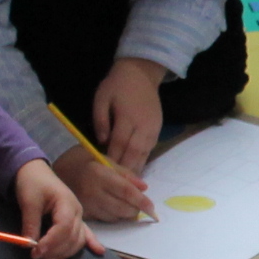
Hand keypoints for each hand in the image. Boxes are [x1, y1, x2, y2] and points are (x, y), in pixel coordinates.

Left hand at [10, 160, 96, 258]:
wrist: (35, 171)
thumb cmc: (32, 183)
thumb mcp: (28, 201)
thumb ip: (31, 224)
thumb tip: (29, 245)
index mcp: (67, 203)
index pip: (64, 227)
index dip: (51, 242)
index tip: (35, 252)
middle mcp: (77, 212)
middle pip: (72, 237)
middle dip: (55, 250)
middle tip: (36, 257)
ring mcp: (78, 216)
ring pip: (77, 240)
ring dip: (64, 253)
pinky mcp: (75, 220)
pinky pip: (85, 234)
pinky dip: (91, 243)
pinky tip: (99, 252)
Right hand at [58, 144, 154, 224]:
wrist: (57, 170)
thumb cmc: (83, 160)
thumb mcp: (104, 159)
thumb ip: (125, 173)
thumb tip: (144, 188)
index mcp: (100, 175)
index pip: (126, 192)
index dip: (142, 201)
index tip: (153, 209)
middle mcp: (93, 192)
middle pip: (122, 208)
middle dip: (136, 209)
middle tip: (142, 205)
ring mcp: (87, 205)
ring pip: (115, 217)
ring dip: (126, 214)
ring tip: (129, 205)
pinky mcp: (83, 213)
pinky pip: (105, 220)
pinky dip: (115, 216)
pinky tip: (115, 208)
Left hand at [93, 57, 165, 173]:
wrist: (140, 73)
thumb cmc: (117, 85)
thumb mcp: (101, 98)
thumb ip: (100, 120)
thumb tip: (101, 142)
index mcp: (127, 116)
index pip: (119, 142)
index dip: (112, 158)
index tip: (104, 172)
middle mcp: (142, 125)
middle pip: (134, 151)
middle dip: (125, 168)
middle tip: (116, 185)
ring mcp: (152, 127)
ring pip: (144, 152)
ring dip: (136, 167)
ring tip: (128, 183)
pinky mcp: (157, 128)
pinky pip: (150, 148)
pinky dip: (143, 159)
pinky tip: (137, 169)